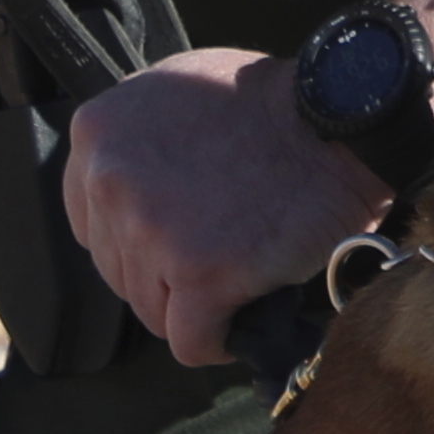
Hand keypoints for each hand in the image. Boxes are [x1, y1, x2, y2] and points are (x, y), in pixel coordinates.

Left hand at [59, 0, 433, 367]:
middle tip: (223, 249)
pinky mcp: (197, 273)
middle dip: (168, 273)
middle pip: (119, 271)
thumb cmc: (274, 105)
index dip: (140, 239)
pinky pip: (190, 342)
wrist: (342, 119)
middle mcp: (110, 179)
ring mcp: (149, 229)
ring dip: (195, 305)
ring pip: (151, 311)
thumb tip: (128, 195)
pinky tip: (244, 312)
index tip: (182, 235)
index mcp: (98, 132)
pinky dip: (218, 339)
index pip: (91, 224)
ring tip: (242, 272)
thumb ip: (136, 142)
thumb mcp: (175, 91)